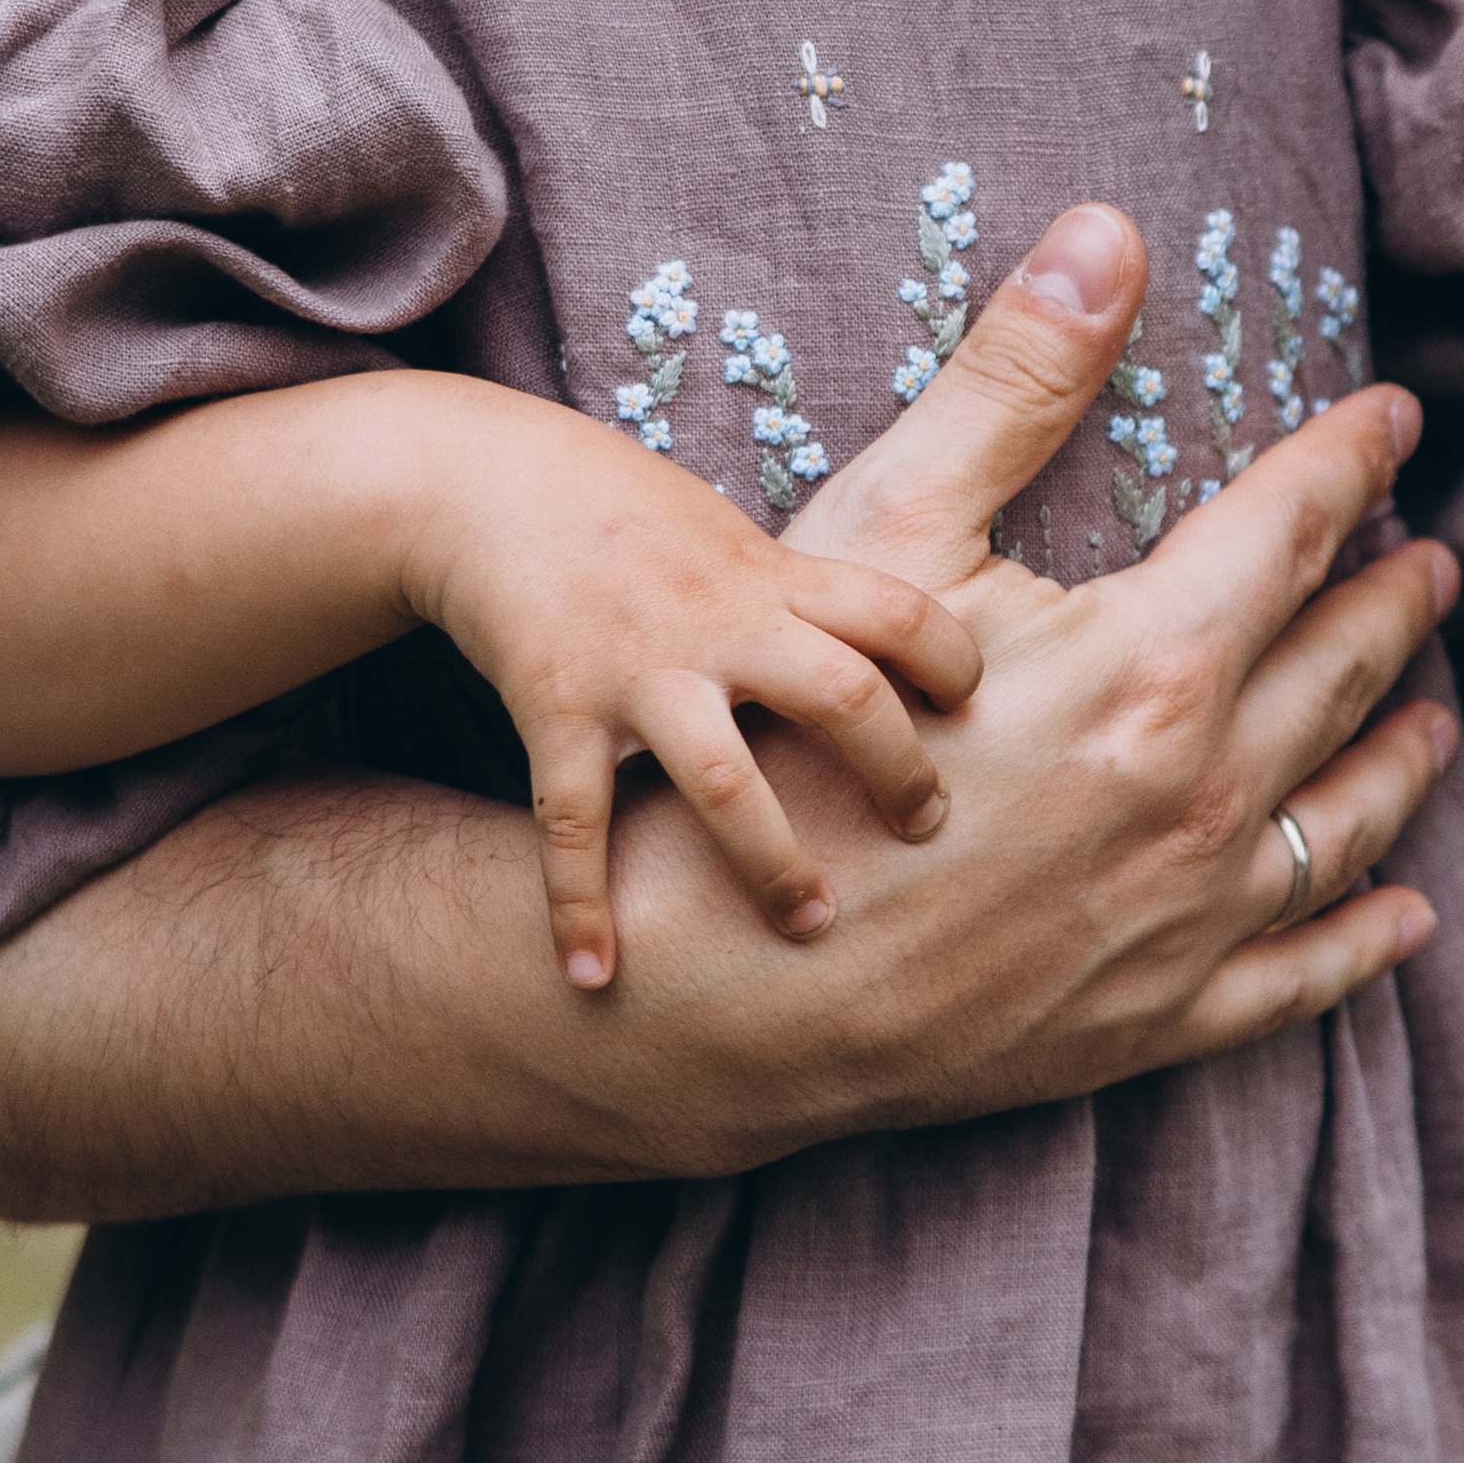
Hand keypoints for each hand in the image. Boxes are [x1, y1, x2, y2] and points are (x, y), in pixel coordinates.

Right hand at [396, 389, 980, 987]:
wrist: (487, 487)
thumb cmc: (626, 518)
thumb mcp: (730, 537)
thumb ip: (804, 605)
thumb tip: (904, 666)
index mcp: (770, 576)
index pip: (898, 615)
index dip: (954, 666)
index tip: (975, 715)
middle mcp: (715, 622)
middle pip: (841, 699)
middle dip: (896, 777)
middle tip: (928, 833)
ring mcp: (637, 670)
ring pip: (724, 781)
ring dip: (772, 864)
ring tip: (810, 926)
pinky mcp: (556, 707)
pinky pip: (573, 820)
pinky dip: (579, 905)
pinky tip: (594, 975)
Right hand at [595, 205, 1459, 1144]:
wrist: (731, 982)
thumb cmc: (790, 743)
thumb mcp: (886, 536)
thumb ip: (1011, 385)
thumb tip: (1108, 231)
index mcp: (1152, 660)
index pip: (1289, 527)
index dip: (1347, 460)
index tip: (1392, 419)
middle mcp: (1200, 791)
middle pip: (1336, 671)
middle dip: (1392, 603)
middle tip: (1437, 566)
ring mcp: (1185, 918)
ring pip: (1340, 823)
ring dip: (1401, 761)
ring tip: (1437, 723)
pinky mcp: (1152, 1018)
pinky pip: (1297, 978)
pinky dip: (1360, 942)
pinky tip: (1400, 919)